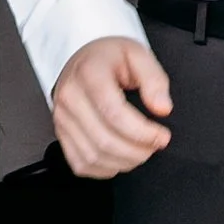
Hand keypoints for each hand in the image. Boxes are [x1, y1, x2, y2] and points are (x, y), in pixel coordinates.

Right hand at [51, 34, 173, 176]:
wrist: (84, 58)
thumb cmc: (110, 57)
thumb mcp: (139, 55)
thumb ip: (154, 80)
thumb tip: (162, 108)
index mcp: (89, 73)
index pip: (113, 113)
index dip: (141, 132)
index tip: (162, 136)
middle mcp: (70, 97)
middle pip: (104, 139)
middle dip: (137, 151)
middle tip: (155, 145)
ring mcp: (62, 118)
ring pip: (92, 156)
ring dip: (123, 161)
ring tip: (141, 151)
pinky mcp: (61, 134)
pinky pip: (81, 164)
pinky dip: (105, 169)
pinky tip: (121, 158)